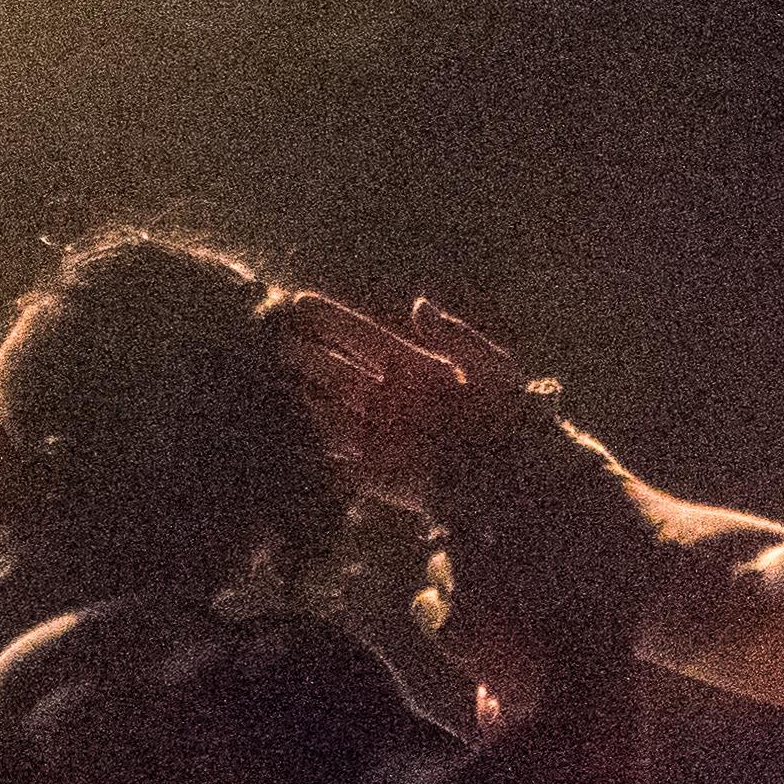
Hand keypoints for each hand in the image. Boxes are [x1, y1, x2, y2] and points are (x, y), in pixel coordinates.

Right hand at [274, 293, 545, 512]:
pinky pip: (335, 464)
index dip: (331, 321)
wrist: (524, 481)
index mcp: (414, 368)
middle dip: (301, 357)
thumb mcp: (492, 371)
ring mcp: (380, 437)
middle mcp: (389, 400)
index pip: (362, 338)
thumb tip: (419, 304)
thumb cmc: (515, 418)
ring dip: (297, 402)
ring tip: (260, 386)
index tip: (297, 301)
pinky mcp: (377, 476)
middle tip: (266, 341)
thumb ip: (456, 338)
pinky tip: (281, 442)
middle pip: (333, 373)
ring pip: (326, 414)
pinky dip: (310, 454)